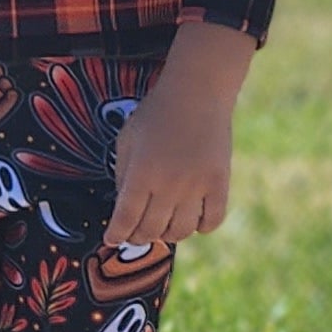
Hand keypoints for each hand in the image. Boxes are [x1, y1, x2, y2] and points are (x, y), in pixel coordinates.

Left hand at [110, 18, 255, 246]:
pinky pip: (212, 222)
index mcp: (141, 173)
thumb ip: (122, 175)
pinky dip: (201, 227)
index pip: (125, 219)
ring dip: (168, 234)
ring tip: (164, 225)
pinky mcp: (219, 183)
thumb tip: (124, 209)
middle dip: (138, 237)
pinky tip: (193, 219)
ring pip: (180, 232)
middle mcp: (168, 185)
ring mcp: (196, 186)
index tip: (112, 239)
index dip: (116, 235)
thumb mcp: (127, 139)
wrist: (197, 92)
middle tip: (136, 233)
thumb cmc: (156, 113)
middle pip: (150, 231)